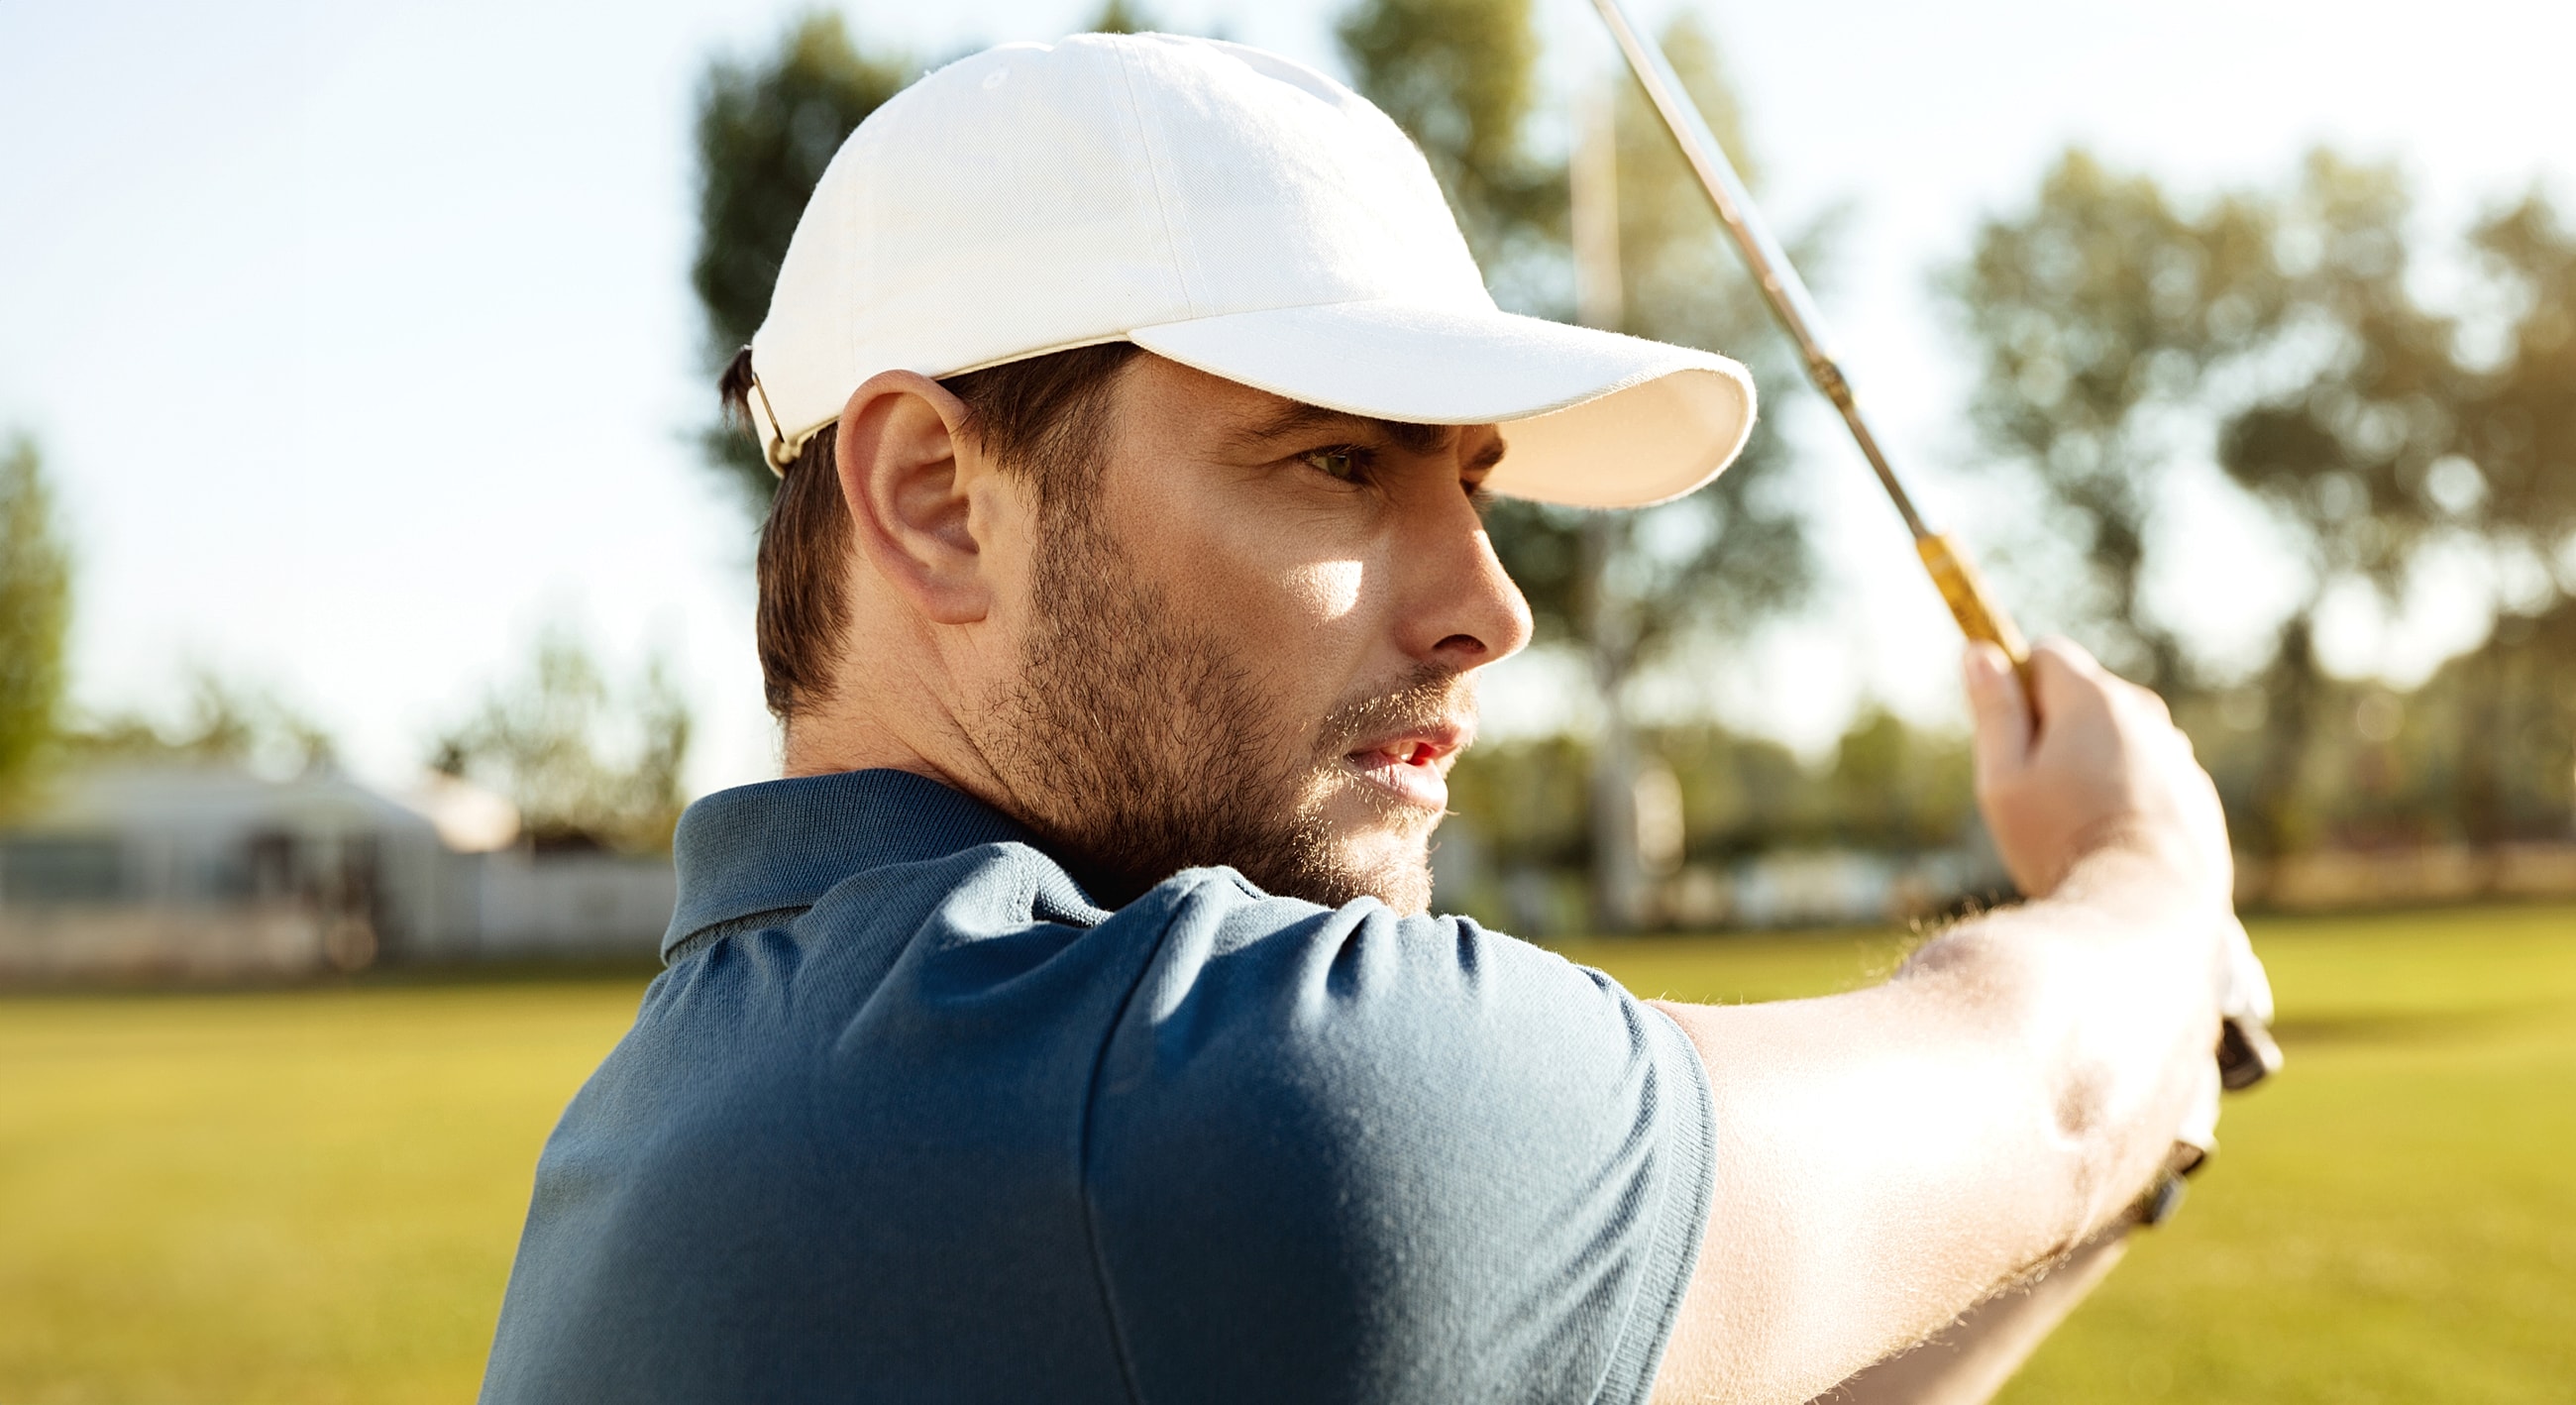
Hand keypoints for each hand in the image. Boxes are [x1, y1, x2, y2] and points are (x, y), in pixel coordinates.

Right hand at [1962, 638, 2232, 906]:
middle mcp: (2146, 714)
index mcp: (2092, 700)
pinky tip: (2114, 841)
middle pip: (2088, 695)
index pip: (2048, 653)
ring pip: (2123, 738)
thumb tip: (1980, 653)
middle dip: (2057, 727)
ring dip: (2096, 761)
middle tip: (2037, 789)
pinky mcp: (2199, 796)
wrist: (2146, 908)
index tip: (2010, 730)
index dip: (2019, 685)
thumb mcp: (2003, 779)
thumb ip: (1994, 712)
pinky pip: (2152, 776)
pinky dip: (2130, 794)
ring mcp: (2179, 755)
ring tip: (2077, 823)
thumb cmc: (2061, 841)